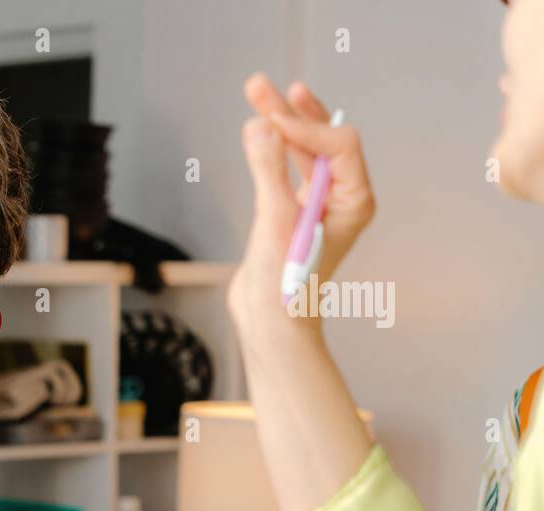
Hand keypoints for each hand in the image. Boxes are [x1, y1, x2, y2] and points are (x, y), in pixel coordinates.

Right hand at [227, 73, 375, 336]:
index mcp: (355, 200)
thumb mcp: (276, 222)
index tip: (271, 122)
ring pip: (301, 152)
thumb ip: (268, 170)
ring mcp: (317, 205)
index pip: (338, 145)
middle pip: (320, 140)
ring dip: (278, 125)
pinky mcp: (292, 213)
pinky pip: (286, 170)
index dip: (306, 126)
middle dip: (291, 113)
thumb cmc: (285, 284)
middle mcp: (341, 198)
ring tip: (255, 97)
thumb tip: (260, 125)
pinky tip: (257, 132)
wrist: (271, 324)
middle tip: (259, 86)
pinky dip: (271, 150)